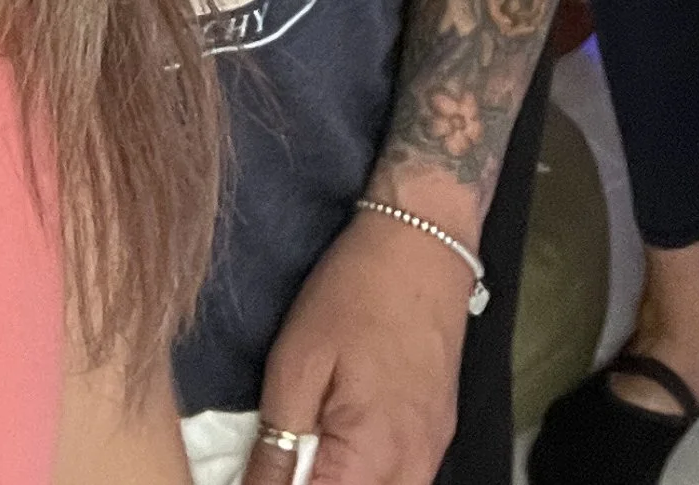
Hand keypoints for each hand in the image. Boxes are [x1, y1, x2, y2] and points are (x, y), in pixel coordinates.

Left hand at [243, 205, 474, 484]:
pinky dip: (369, 475)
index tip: (260, 471)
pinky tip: (343, 449)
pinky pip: (402, 479)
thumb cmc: (358, 290)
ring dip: (343, 482)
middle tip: (283, 462)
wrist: (424, 238)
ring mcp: (431, 452)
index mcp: (369, 456)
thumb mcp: (296, 364)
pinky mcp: (439, 433)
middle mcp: (410, 467)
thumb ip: (274, 445)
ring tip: (311, 454)